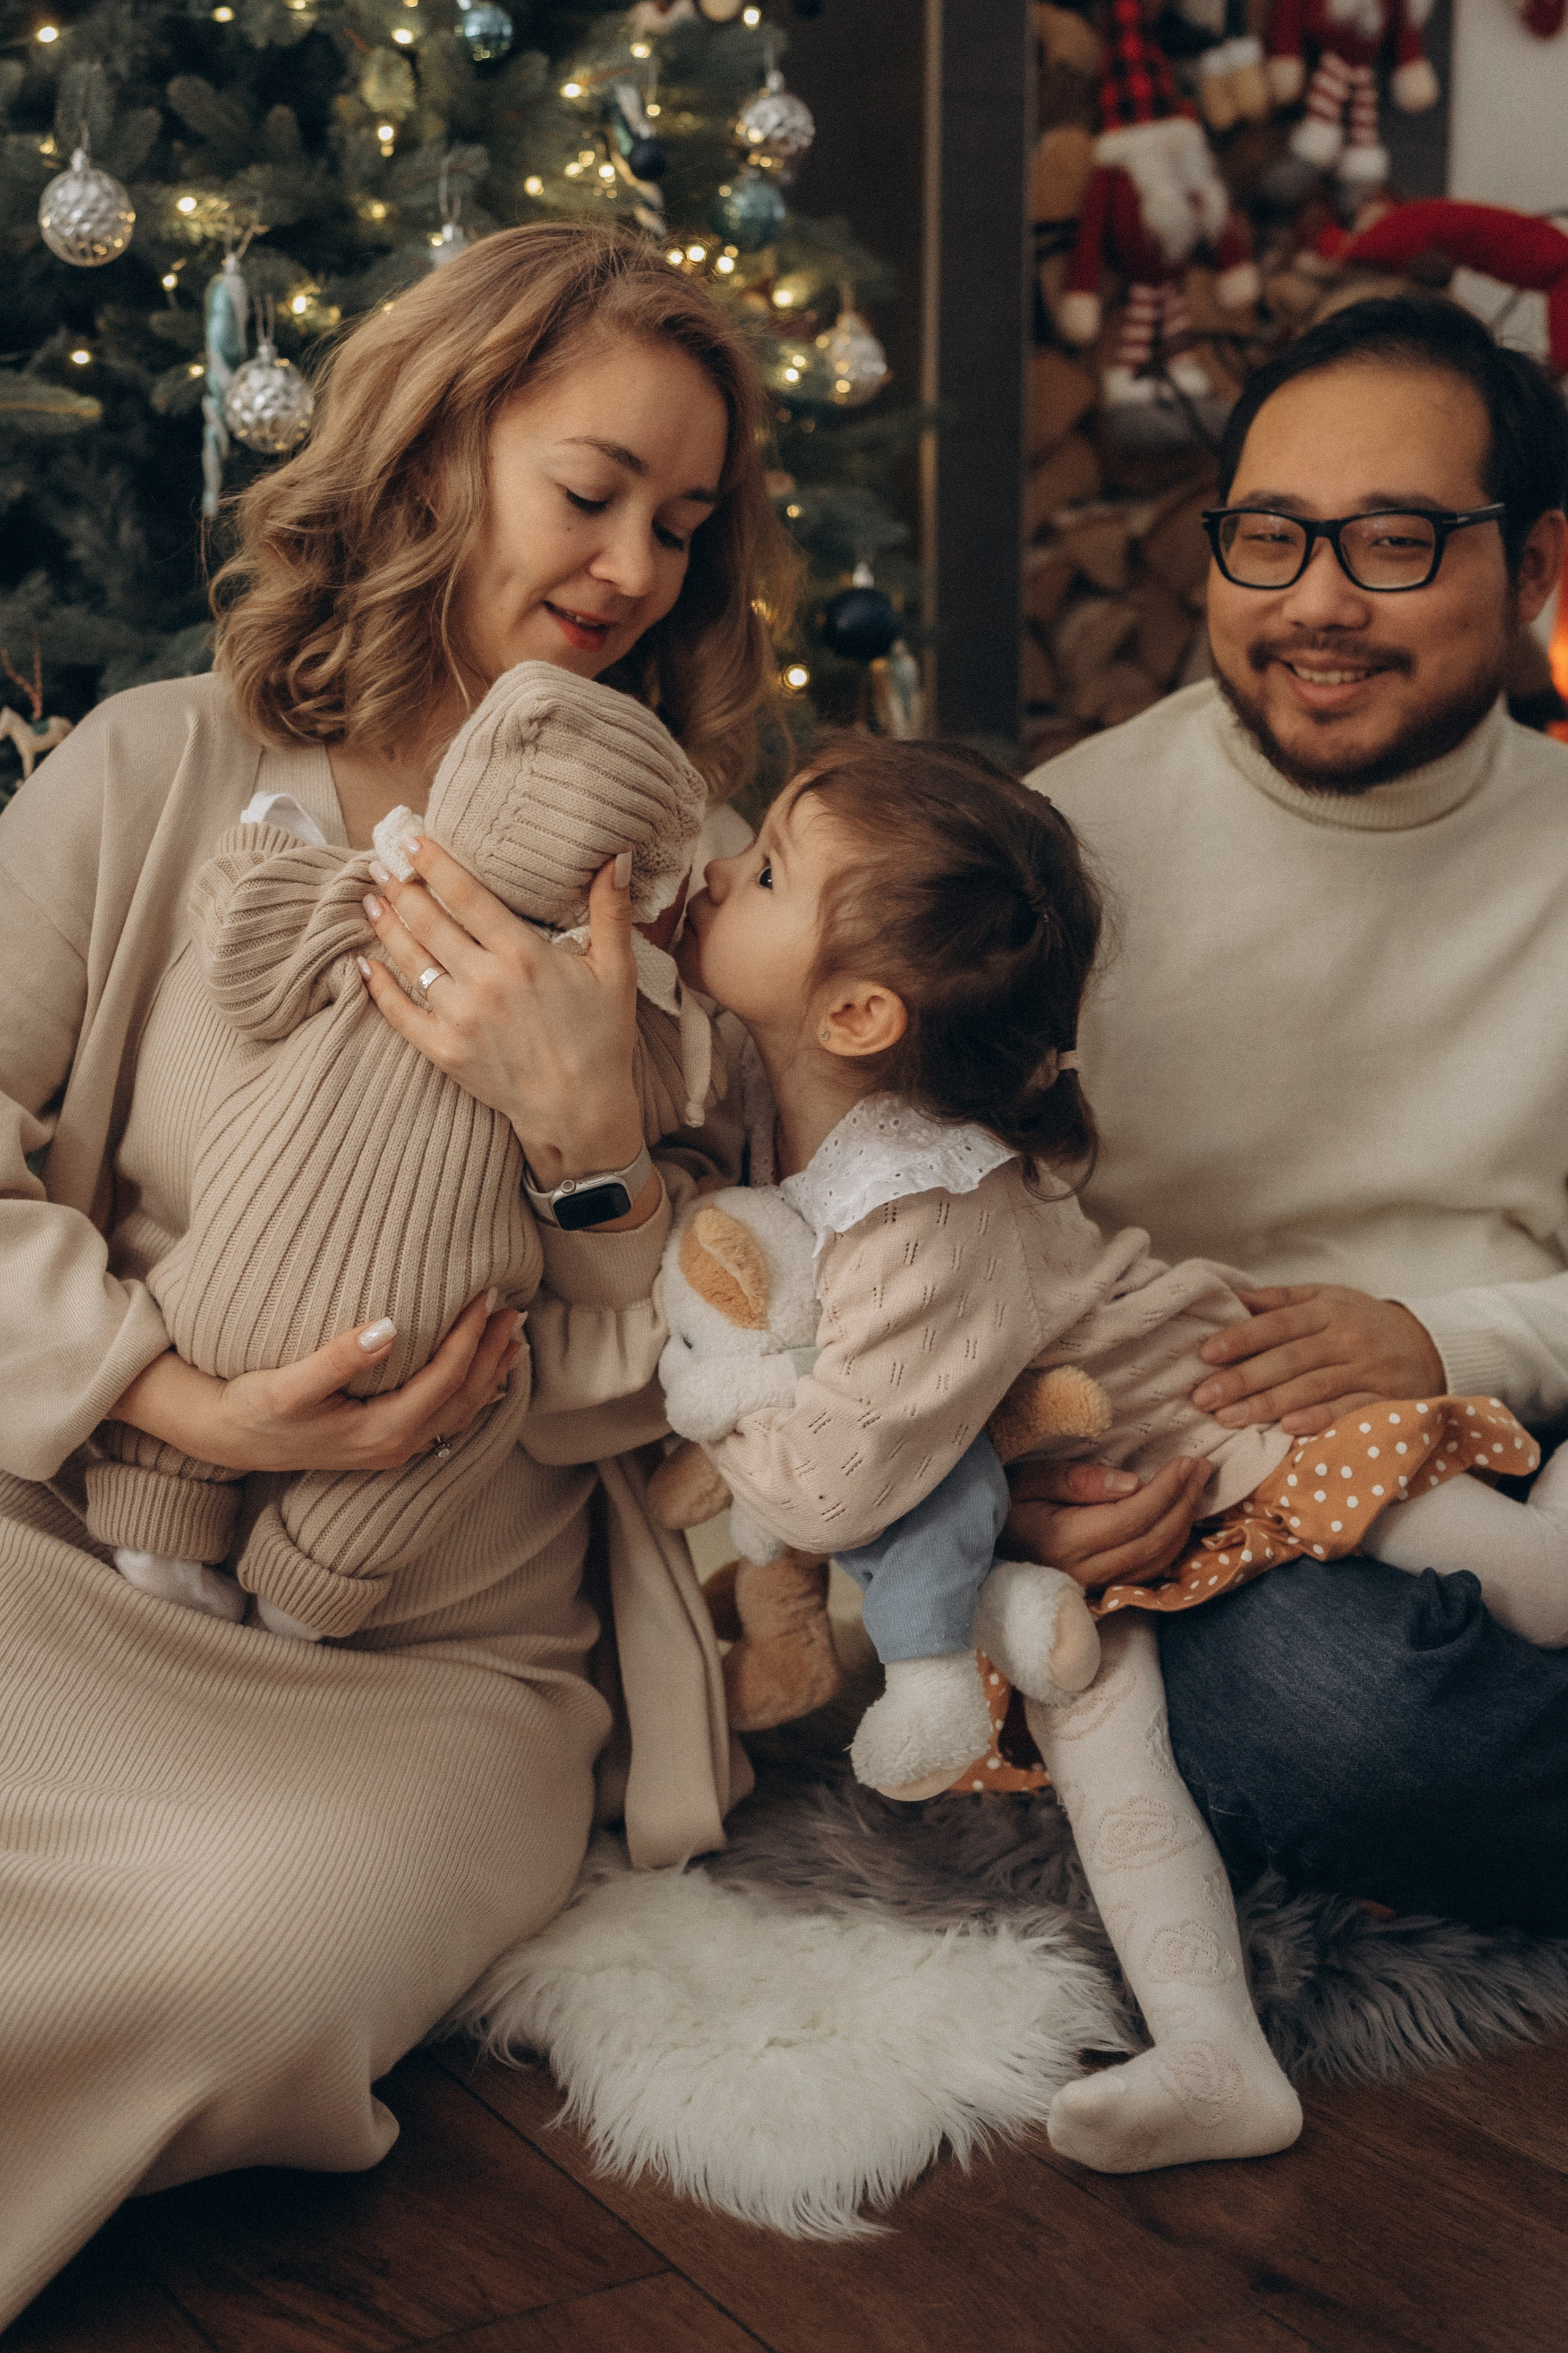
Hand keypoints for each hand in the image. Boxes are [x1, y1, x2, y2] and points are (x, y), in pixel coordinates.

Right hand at [111, 1295, 521, 1474]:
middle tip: (514, 1309)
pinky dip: (472, 1394)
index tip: (486, 1297)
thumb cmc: (254, 1406)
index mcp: (381, 1431)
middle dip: (493, 1353)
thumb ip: (338, 1358)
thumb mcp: (288, 1383)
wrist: (229, 1438)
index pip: (445, 1379)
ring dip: (490, 1373)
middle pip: (463, 1396)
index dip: (471, 1338)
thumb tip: (388, 1327)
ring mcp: (392, 1449)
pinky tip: (485, 1378)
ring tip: (514, 1337)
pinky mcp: (384, 1443)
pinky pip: (445, 1420)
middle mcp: (395, 1446)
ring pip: (460, 1411)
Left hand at [359, 837, 643, 1188]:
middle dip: (401, 888)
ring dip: (386, 926)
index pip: (466, 895)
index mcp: (523, 955)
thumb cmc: (602, 1040)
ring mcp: (460, 1018)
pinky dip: (378, 987)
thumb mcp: (616, 972)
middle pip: (428, 921)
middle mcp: (485, 982)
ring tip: (371, 902)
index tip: (411, 840)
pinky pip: (400, 1012)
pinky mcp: (444, 1051)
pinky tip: (364, 963)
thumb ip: (611, 912)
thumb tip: (619, 856)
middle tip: (381, 865)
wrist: (581, 1112)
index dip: (434, 862)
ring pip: (410, 960)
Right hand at [1004, 1457, 1211, 1593]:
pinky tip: (1178, 1519)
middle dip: (1184, 1502)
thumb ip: (1076, 1481)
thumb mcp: (1026, 1480)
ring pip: (1155, 1561)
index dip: (1167, 1489)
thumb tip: (1132, 1483)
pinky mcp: (1097, 1591)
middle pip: (1153, 1541)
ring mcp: (1092, 1586)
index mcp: (1064, 1540)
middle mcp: (1083, 1570)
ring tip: (1196, 1488)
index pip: (1134, 1516)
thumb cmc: (1000, 1504)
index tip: (1187, 1461)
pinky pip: (1145, 1573)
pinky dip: (1170, 1546)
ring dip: (1183, 1524)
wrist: (976, 1547)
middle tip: (1202, 1468)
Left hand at [1190, 1285, 1445, 1438]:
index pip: (1278, 1324)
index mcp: (1328, 1310)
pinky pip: (1351, 1410)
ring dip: (1268, 1404)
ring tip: (1228, 1418)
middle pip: (1289, 1359)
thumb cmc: (1366, 1323)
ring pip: (1313, 1387)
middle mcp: (1347, 1338)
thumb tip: (1233, 1298)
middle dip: (1243, 1379)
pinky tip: (1290, 1429)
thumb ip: (1282, 1300)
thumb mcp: (1329, 1298)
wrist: (1434, 1345)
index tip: (1206, 1354)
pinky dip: (1321, 1419)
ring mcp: (1368, 1370)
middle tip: (1203, 1397)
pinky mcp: (1386, 1399)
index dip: (1241, 1338)